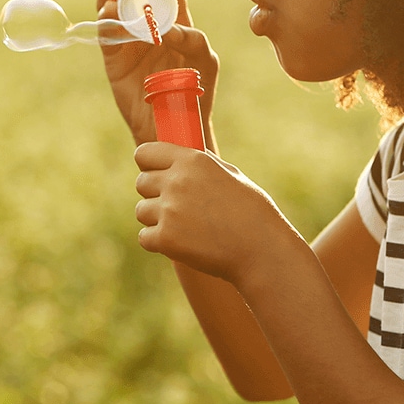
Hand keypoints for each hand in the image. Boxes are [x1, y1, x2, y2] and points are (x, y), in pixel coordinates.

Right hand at [97, 0, 218, 146]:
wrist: (171, 124)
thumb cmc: (194, 91)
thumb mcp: (204, 60)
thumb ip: (192, 38)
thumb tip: (167, 28)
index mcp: (175, 22)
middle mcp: (149, 27)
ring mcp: (129, 40)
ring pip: (115, 7)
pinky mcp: (112, 56)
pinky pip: (105, 32)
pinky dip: (104, 18)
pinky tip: (109, 11)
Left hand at [133, 141, 304, 287]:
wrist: (262, 250)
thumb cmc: (252, 212)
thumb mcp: (230, 175)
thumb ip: (200, 165)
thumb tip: (179, 156)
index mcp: (192, 160)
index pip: (144, 153)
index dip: (149, 165)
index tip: (157, 175)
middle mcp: (177, 181)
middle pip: (141, 182)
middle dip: (155, 194)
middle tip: (178, 207)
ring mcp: (169, 210)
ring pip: (141, 211)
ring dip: (157, 219)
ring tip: (186, 227)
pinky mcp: (166, 238)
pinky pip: (145, 237)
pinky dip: (159, 242)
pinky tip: (182, 243)